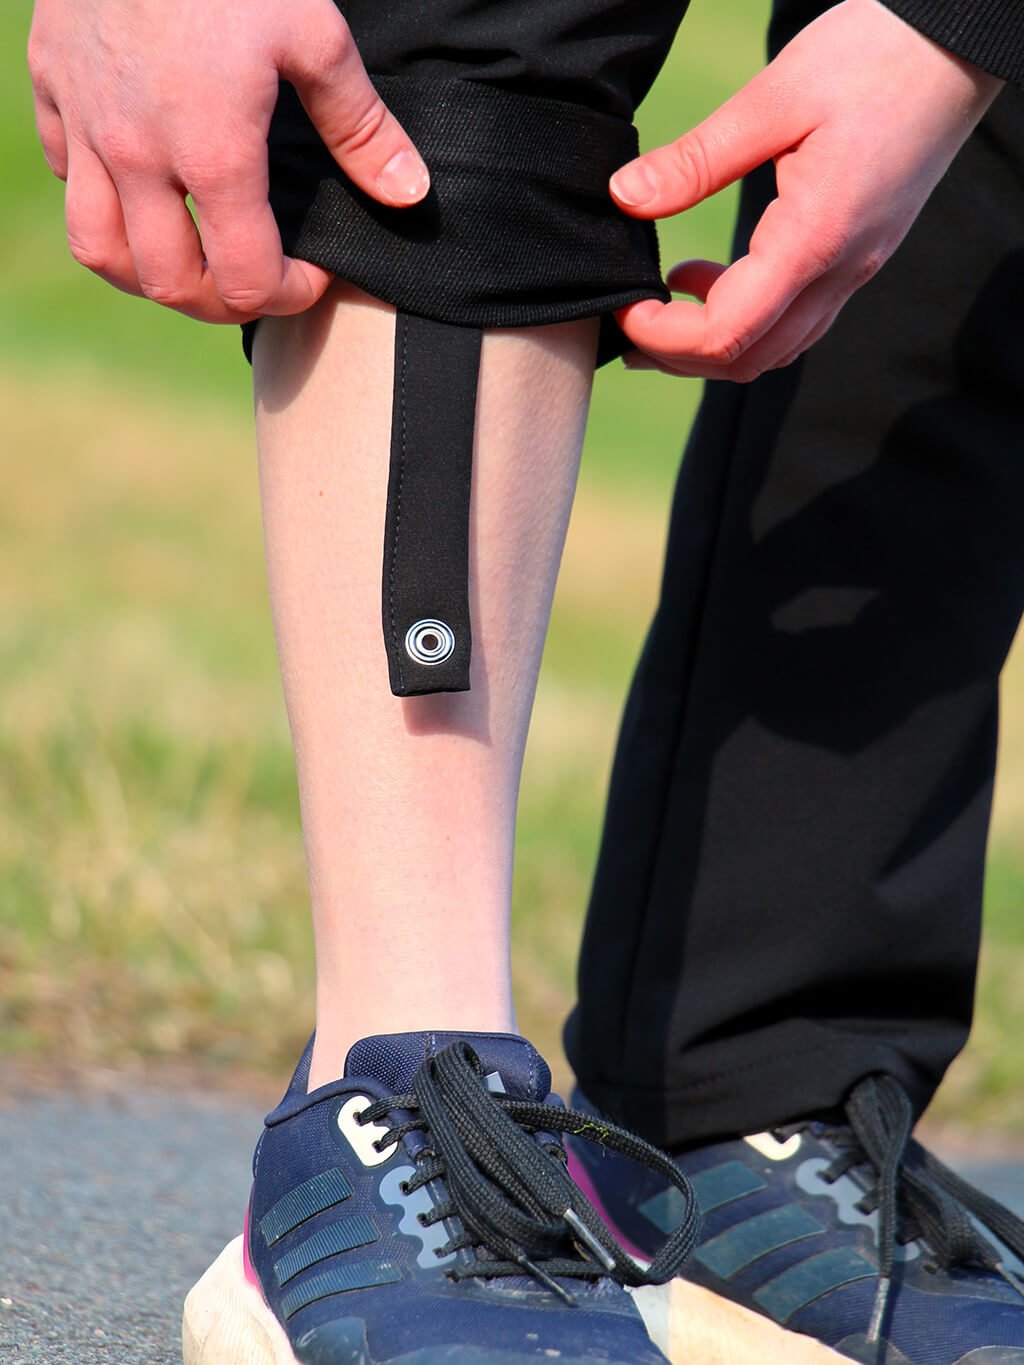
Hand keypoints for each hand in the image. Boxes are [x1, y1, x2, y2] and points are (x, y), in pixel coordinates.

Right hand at [28, 0, 430, 322]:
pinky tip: (143, 187)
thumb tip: (410, 195)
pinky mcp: (51, 87)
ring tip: (192, 261)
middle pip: (169, 284)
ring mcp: (87, 125)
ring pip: (101, 251)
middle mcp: (139, 156)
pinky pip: (69, 180)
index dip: (289, 295)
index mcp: (213, 153)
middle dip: (222, 302)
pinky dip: (104, 203)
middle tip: (257, 281)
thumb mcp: (315, 34)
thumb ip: (361, 127)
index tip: (313, 275)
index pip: (247, 279)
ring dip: (149, 274)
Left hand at [610, 0, 1001, 381]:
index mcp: (815, 239)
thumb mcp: (775, 97)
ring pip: (775, 350)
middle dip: (679, 358)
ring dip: (712, 346)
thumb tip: (625, 197)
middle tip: (627, 328)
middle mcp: (841, 272)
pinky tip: (710, 280)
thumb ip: (697, 159)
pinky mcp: (858, 256)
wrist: (959, 44)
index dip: (664, 338)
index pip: (728, 334)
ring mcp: (855, 270)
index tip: (623, 311)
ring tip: (660, 309)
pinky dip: (746, 321)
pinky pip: (796, 321)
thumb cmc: (879, 56)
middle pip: (749, 361)